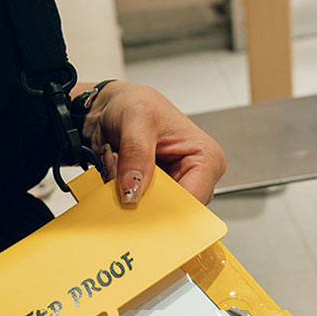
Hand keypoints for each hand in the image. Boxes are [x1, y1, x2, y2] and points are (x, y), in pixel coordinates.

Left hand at [80, 80, 226, 207]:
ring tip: (115, 161)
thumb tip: (134, 190)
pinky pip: (136, 207)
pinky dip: (119, 193)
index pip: (193, 200)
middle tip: (118, 172)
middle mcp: (194, 176)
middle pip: (172, 211)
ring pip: (150, 211)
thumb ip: (136, 154)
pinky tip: (113, 170)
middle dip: (139, 197)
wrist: (111, 106)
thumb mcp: (137, 119)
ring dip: (125, 193)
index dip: (164, 208)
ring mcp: (173, 186)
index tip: (134, 203)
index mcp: (206, 158)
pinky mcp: (153, 192)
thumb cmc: (135, 103)